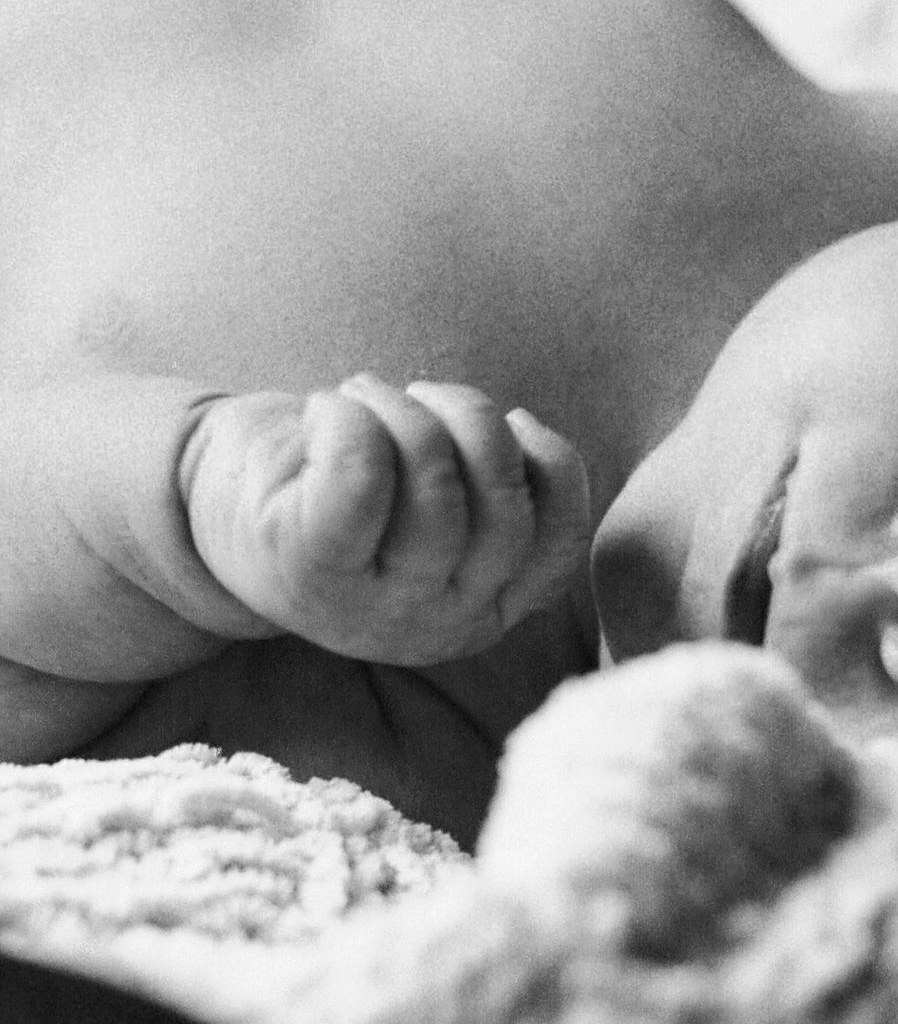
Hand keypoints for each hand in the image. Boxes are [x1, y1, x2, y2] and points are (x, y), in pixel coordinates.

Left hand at [179, 377, 591, 663]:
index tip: (506, 421)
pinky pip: (363, 470)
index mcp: (484, 612)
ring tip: (365, 396)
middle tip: (417, 396)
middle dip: (470, 418)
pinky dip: (350, 416)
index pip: (563, 540)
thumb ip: (495, 490)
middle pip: (506, 507)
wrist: (207, 507)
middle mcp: (438, 628)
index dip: (548, 461)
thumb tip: (526, 435)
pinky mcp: (310, 569)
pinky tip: (327, 410)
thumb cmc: (335, 488)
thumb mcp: (434, 506)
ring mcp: (373, 609)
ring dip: (402, 408)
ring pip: (436, 483)